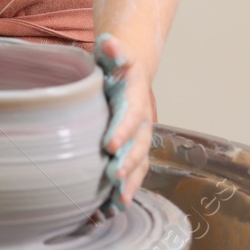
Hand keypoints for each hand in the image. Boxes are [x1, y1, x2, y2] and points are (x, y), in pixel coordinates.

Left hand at [94, 32, 156, 213]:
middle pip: (139, 146)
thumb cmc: (116, 65)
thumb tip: (108, 41)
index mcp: (135, 99)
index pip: (131, 116)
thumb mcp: (113, 53)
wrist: (129, 75)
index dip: (123, 130)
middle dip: (128, 163)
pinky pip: (134, 173)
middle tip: (113, 178)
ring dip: (131, 183)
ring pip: (140, 164)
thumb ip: (112, 49)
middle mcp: (142, 122)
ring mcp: (139, 139)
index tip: (110, 144)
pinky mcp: (133, 150)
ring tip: (120, 202)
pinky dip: (127, 190)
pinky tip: (114, 208)